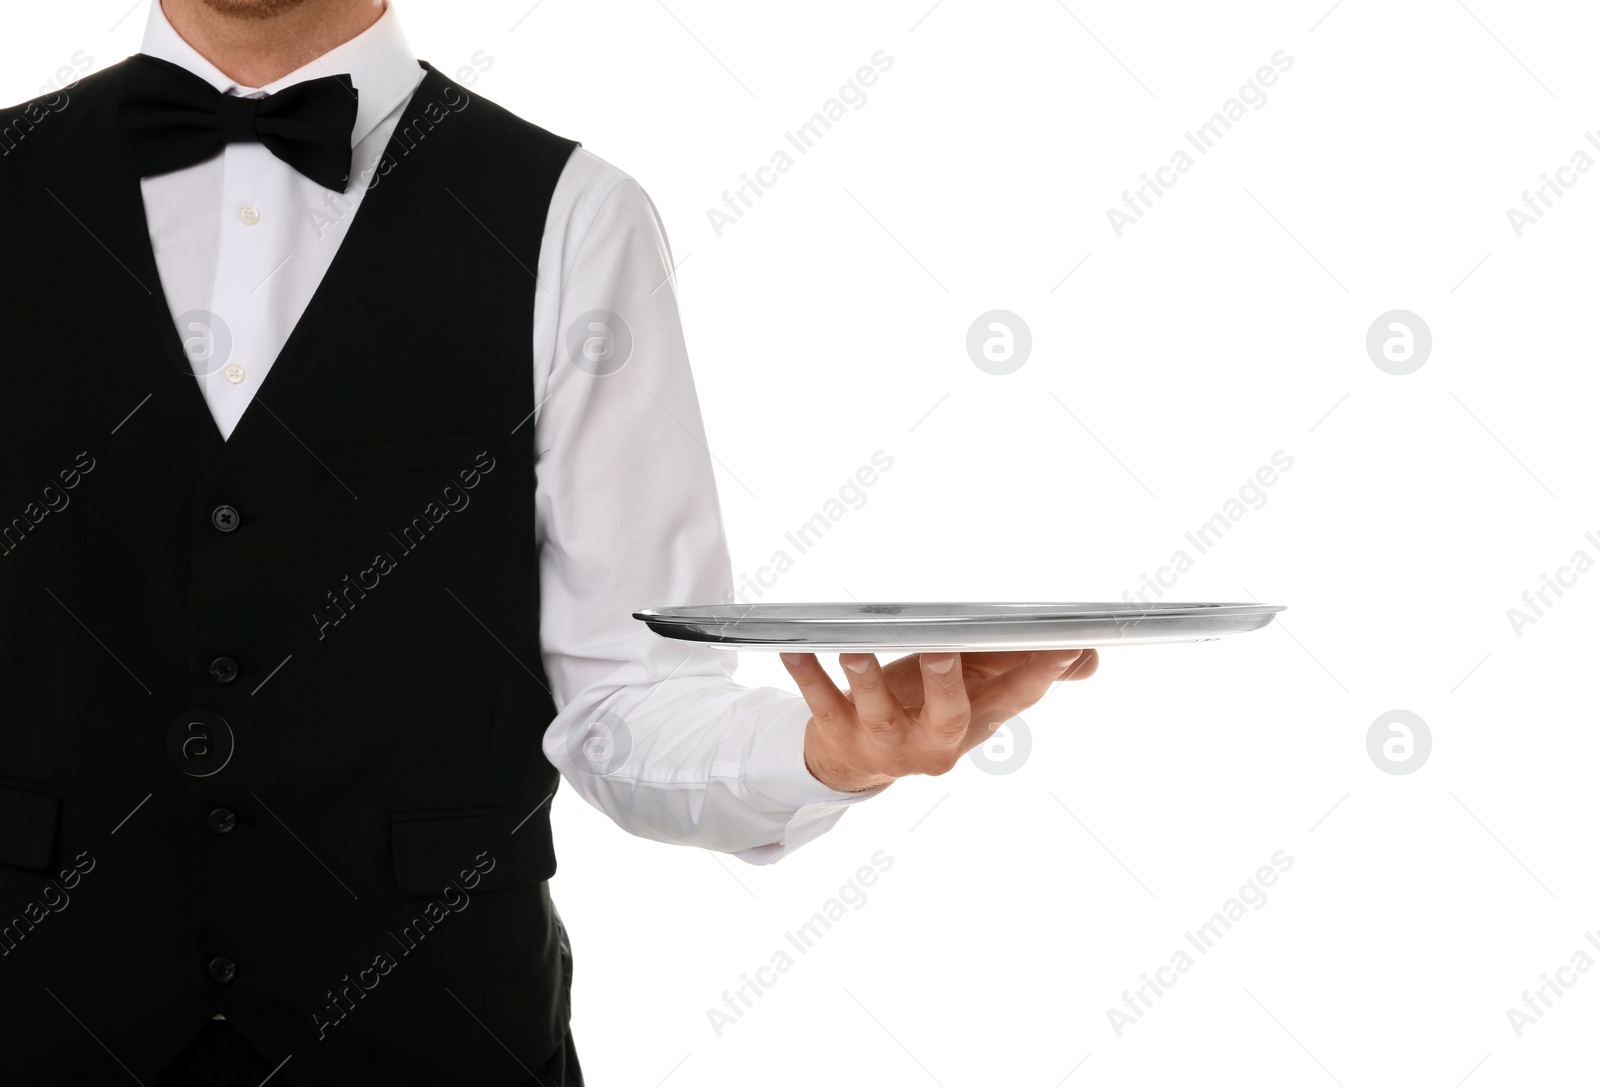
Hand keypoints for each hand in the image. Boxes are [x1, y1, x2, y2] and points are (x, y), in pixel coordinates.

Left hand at [779, 648, 1098, 792]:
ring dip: (866, 678)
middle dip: (948, 682)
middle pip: (948, 715)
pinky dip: (807, 673)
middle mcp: (932, 741)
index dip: (1043, 672)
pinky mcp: (839, 735)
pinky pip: (820, 702)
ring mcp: (884, 742)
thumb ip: (1027, 673)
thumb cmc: (923, 712)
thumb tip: (1087, 658)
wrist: (854, 762)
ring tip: (856, 648)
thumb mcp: (977, 696)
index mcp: (974, 723)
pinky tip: (795, 648)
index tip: (1064, 643)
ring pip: (877, 710)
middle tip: (946, 648)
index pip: (1017, 697)